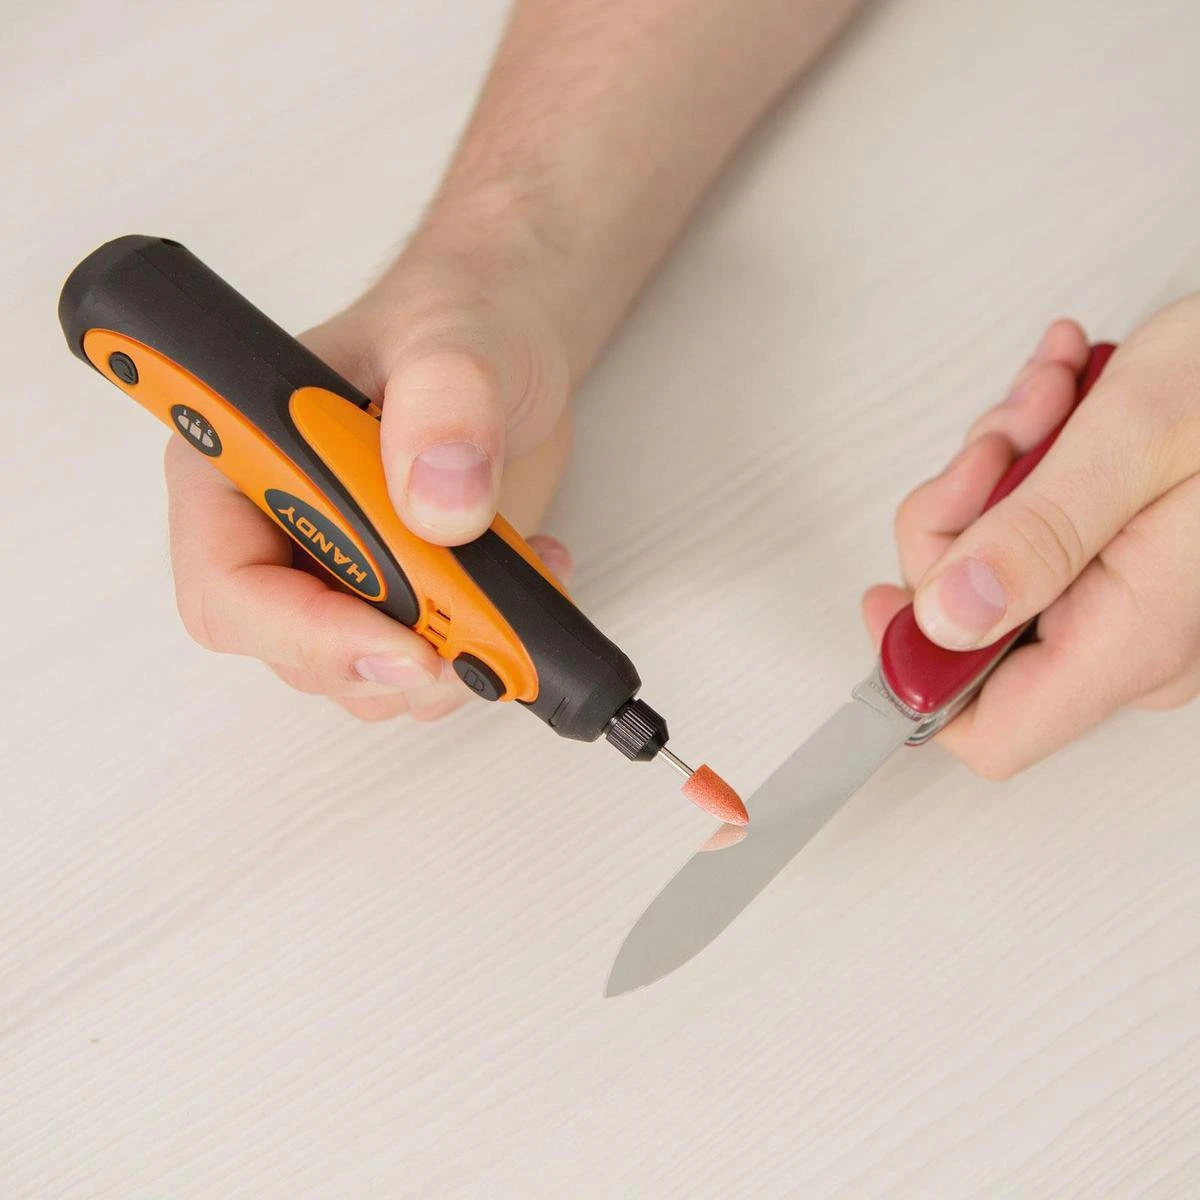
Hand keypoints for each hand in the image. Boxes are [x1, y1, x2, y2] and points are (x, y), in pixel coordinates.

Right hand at [166, 243, 572, 722]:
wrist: (510, 348)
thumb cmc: (459, 323)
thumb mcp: (456, 339)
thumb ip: (445, 404)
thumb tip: (438, 500)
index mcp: (239, 462)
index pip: (228, 590)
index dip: (308, 635)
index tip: (404, 644)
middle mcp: (275, 531)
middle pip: (299, 654)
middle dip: (396, 658)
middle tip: (484, 623)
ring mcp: (336, 573)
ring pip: (366, 678)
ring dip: (451, 659)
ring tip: (515, 583)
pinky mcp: (396, 599)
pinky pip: (426, 668)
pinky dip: (484, 648)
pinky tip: (529, 576)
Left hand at [862, 306, 1199, 777]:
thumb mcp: (1134, 441)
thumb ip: (1035, 536)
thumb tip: (946, 619)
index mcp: (1133, 637)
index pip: (991, 732)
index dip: (914, 674)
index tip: (882, 596)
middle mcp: (1132, 641)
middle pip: (969, 628)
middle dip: (964, 517)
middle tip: (1004, 442)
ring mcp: (1128, 606)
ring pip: (989, 567)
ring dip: (998, 471)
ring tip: (1054, 401)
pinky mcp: (1123, 566)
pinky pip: (1028, 538)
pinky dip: (1029, 465)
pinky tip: (1065, 405)